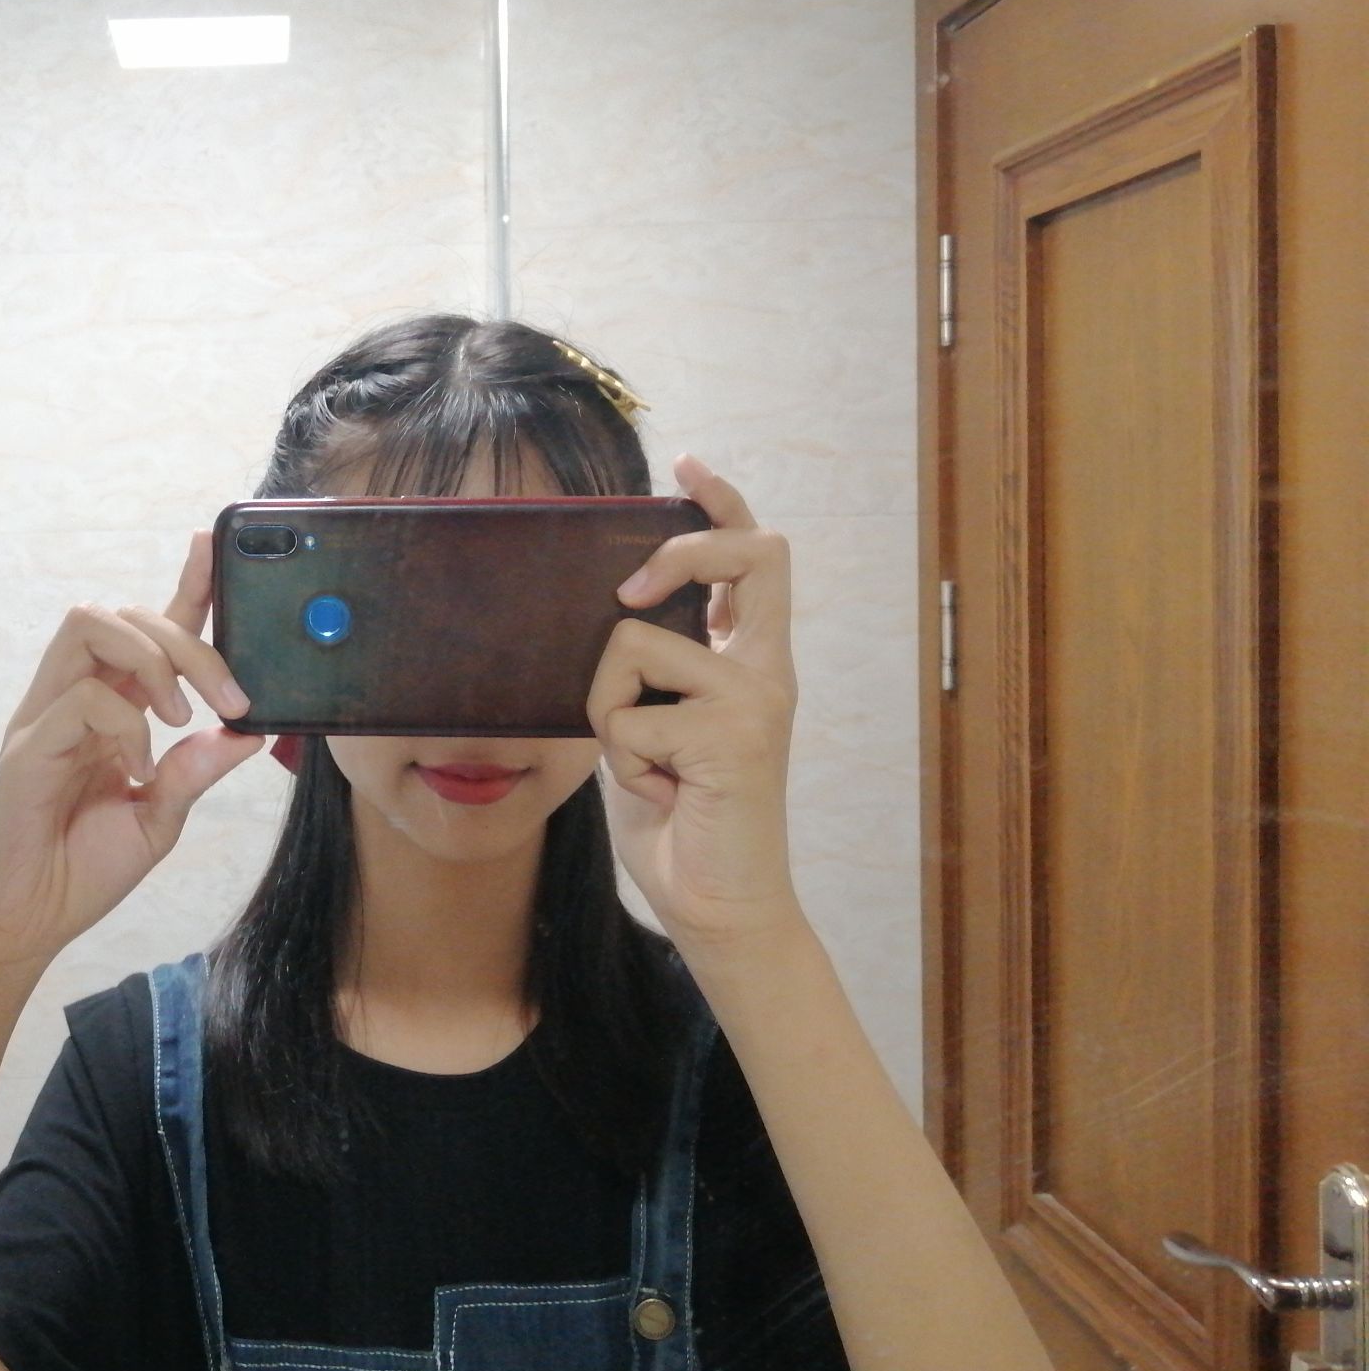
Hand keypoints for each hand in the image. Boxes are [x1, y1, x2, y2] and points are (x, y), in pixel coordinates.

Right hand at [0, 531, 264, 973]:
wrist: (19, 927)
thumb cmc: (77, 873)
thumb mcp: (158, 820)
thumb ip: (194, 773)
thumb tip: (246, 734)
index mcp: (109, 711)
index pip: (149, 631)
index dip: (184, 588)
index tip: (214, 549)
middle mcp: (73, 701)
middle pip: (124, 615)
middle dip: (189, 639)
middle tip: (231, 697)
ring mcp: (45, 718)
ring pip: (89, 626)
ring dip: (150, 656)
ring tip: (181, 714)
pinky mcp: (27, 748)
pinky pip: (80, 698)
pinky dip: (125, 723)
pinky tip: (137, 767)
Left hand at [587, 457, 800, 951]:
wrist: (719, 907)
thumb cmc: (680, 819)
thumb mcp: (653, 725)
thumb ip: (650, 672)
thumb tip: (605, 616)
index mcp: (750, 661)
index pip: (753, 556)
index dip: (721, 500)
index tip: (684, 462)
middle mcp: (766, 670)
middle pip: (748, 552)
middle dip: (681, 548)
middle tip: (628, 592)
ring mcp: (756, 699)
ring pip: (636, 643)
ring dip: (609, 707)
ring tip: (646, 765)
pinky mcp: (734, 736)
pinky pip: (628, 717)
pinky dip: (621, 761)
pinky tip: (660, 795)